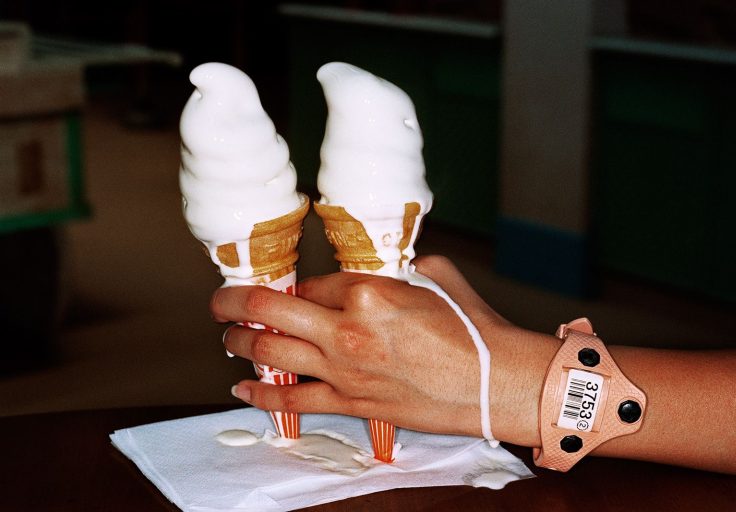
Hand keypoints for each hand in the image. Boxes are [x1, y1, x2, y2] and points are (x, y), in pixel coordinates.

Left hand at [210, 255, 555, 440]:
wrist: (494, 382)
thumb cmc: (473, 328)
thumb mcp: (436, 276)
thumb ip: (396, 269)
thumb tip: (375, 272)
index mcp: (369, 292)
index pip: (312, 284)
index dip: (295, 286)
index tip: (286, 289)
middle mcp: (348, 330)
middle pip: (270, 311)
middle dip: (233, 303)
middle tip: (219, 302)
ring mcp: (345, 370)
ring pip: (271, 353)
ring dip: (240, 343)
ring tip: (227, 338)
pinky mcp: (351, 403)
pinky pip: (293, 399)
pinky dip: (261, 396)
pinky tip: (242, 389)